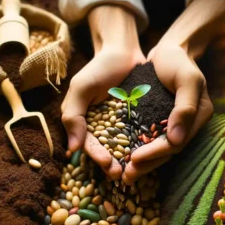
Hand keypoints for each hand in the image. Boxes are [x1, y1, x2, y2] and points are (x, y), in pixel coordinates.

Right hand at [62, 5, 144, 179]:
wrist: (124, 51)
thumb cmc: (99, 68)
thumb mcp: (81, 88)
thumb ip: (73, 116)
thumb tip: (72, 149)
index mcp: (88, 123)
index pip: (90, 145)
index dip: (97, 156)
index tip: (107, 163)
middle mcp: (106, 127)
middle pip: (108, 151)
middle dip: (113, 163)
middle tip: (120, 173)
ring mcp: (125, 124)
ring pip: (126, 147)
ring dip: (129, 160)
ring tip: (135, 168)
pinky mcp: (142, 119)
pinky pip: (143, 134)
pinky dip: (145, 144)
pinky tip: (152, 152)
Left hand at [122, 0, 224, 182]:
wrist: (171, 48)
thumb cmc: (178, 60)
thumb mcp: (186, 79)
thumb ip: (185, 108)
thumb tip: (176, 140)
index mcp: (199, 116)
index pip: (177, 143)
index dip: (156, 153)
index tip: (135, 159)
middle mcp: (189, 123)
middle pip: (168, 150)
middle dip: (147, 164)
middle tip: (126, 176)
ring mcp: (176, 122)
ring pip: (159, 147)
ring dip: (143, 161)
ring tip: (124, 173)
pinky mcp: (163, 118)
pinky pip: (151, 137)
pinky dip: (140, 147)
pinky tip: (125, 155)